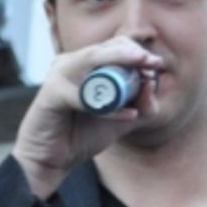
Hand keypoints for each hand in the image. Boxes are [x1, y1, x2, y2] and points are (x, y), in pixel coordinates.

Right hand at [12, 37, 162, 197]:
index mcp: (85, 65)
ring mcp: (59, 75)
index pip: (114, 46)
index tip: (156, 63)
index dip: (137, 52)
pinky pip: (83, 96)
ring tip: (145, 77)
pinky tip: (130, 115)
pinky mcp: (51, 94)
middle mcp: (71, 63)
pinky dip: (108, 107)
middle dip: (132, 54)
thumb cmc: (84, 133)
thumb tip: (152, 83)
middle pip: (104, 48)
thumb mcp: (122, 119)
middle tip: (153, 63)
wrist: (54, 159)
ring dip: (120, 65)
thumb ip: (142, 105)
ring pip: (92, 61)